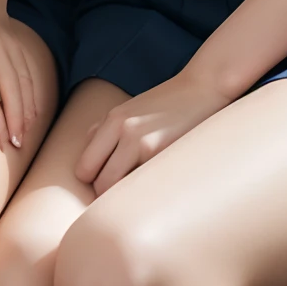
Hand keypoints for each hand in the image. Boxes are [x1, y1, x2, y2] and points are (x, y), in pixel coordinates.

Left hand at [75, 67, 230, 195]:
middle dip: (107, 195)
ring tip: (139, 194)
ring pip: (117, 189)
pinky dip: (145, 192)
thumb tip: (87, 159)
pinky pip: (142, 186)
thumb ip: (105, 130)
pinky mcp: (163, 153)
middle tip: (124, 195)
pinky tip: (156, 187)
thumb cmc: (167, 104)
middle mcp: (123, 129)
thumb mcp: (130, 110)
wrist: (203, 88)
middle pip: (98, 183)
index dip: (93, 181)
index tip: (107, 185)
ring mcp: (143, 142)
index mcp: (113, 118)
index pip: (83, 168)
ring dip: (125, 197)